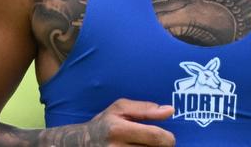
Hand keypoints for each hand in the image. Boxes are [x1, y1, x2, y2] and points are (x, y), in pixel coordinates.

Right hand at [44, 99, 175, 145]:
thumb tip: (170, 110)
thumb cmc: (104, 123)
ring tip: (144, 146)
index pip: (155, 137)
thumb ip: (146, 109)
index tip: (168, 137)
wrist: (79, 144)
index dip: (168, 138)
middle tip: (156, 143)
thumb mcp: (120, 108)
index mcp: (118, 129)